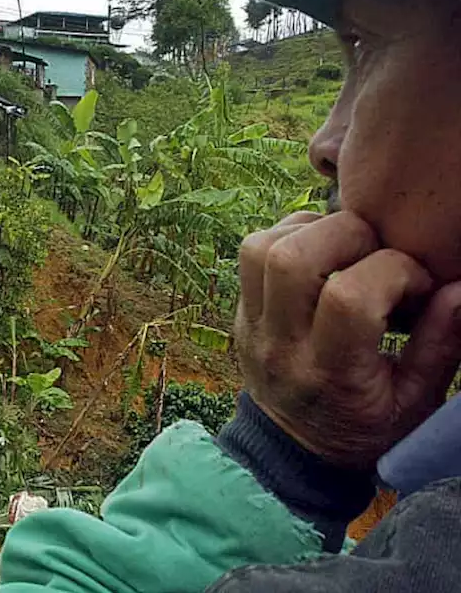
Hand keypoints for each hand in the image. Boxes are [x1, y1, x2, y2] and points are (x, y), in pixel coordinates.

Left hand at [236, 211, 460, 466]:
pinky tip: (324, 253)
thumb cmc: (364, 427)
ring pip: (261, 247)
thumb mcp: (414, 402)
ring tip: (350, 248)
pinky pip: (250, 250)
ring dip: (311, 231)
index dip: (395, 272)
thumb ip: (441, 345)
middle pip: (293, 259)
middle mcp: (282, 343)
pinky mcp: (240, 310)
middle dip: (348, 236)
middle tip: (380, 253)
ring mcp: (252, 324)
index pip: (349, 298)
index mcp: (330, 371)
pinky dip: (288, 236)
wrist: (293, 451)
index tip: (420, 285)